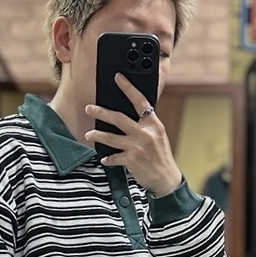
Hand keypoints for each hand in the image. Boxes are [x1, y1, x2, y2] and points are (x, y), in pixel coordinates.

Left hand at [84, 74, 182, 197]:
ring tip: (89, 134)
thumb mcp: (158, 136)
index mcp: (153, 124)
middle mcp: (145, 133)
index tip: (118, 78)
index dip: (128, 88)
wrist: (166, 178)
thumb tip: (128, 116)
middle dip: (101, 112)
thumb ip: (145, 125)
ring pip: (111, 137)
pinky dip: (107, 158)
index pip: (140, 101)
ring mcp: (137, 147)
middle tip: (89, 108)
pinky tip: (104, 158)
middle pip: (119, 118)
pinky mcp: (131, 160)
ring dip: (97, 135)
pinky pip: (113, 157)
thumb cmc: (161, 157)